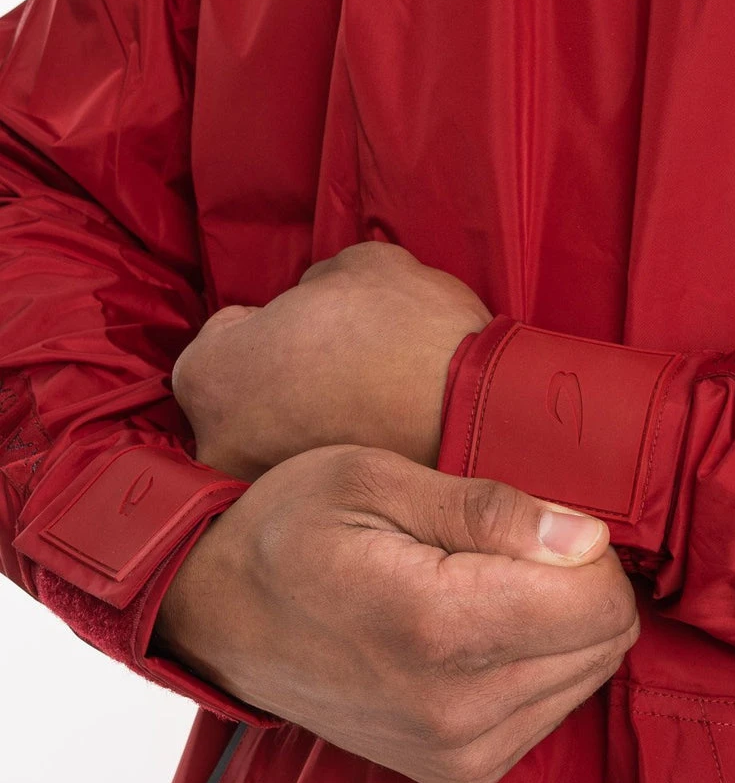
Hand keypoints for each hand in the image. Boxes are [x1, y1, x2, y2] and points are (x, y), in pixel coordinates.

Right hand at [155, 446, 638, 782]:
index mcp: (435, 625)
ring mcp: (456, 752)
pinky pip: (551, 708)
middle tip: (500, 547)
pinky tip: (472, 628)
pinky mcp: (458, 772)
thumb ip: (486, 509)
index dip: (585, 544)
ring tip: (476, 584)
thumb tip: (587, 537)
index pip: (598, 599)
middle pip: (604, 639)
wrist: (218, 613)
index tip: (533, 521)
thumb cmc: (289, 528)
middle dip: (575, 580)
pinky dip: (532, 660)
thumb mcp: (373, 480)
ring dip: (554, 621)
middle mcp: (455, 709)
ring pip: (588, 674)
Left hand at [171, 243, 491, 479]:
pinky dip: (334, 456)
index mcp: (210, 377)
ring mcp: (262, 492)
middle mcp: (218, 447)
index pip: (223, 338)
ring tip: (362, 403)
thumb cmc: (405, 331)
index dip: (272, 322)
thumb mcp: (356, 265)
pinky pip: (311, 474)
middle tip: (336, 365)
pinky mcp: (313, 517)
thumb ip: (315, 282)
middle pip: (244, 398)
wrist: (475, 412)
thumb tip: (314, 299)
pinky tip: (376, 435)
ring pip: (276, 442)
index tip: (311, 326)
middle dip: (280, 380)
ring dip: (305, 423)